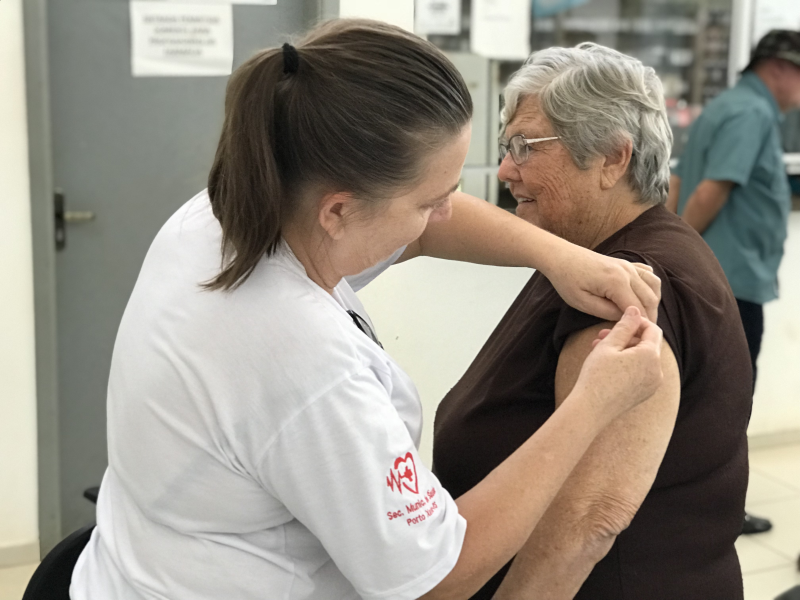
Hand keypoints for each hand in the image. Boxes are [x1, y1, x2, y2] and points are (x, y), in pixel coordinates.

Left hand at [542, 243, 660, 322]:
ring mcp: (628, 265)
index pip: (638, 309)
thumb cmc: (567, 280)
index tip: (638, 339)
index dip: (640, 325)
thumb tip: (625, 319)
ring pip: (654, 285)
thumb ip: (606, 312)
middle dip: (650, 317)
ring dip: (653, 302)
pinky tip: (643, 297)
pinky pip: (648, 274)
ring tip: (644, 317)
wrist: (561, 256)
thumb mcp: (582, 303)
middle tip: (643, 333)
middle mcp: (627, 271)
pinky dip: (651, 287)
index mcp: (616, 282)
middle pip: (650, 298)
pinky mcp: (626, 263)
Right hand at [570, 307, 663, 425]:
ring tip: (600, 348)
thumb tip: (635, 310)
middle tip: (604, 334)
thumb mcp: (609, 345)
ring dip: (625, 349)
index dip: (637, 321)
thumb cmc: (597, 375)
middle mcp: (657, 371)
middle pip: (648, 344)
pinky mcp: (644, 394)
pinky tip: (607, 364)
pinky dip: (628, 364)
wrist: (591, 409)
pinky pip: (640, 372)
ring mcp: (652, 385)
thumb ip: (625, 325)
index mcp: (651, 356)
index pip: (652, 329)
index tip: (618, 321)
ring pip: (643, 358)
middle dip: (628, 336)